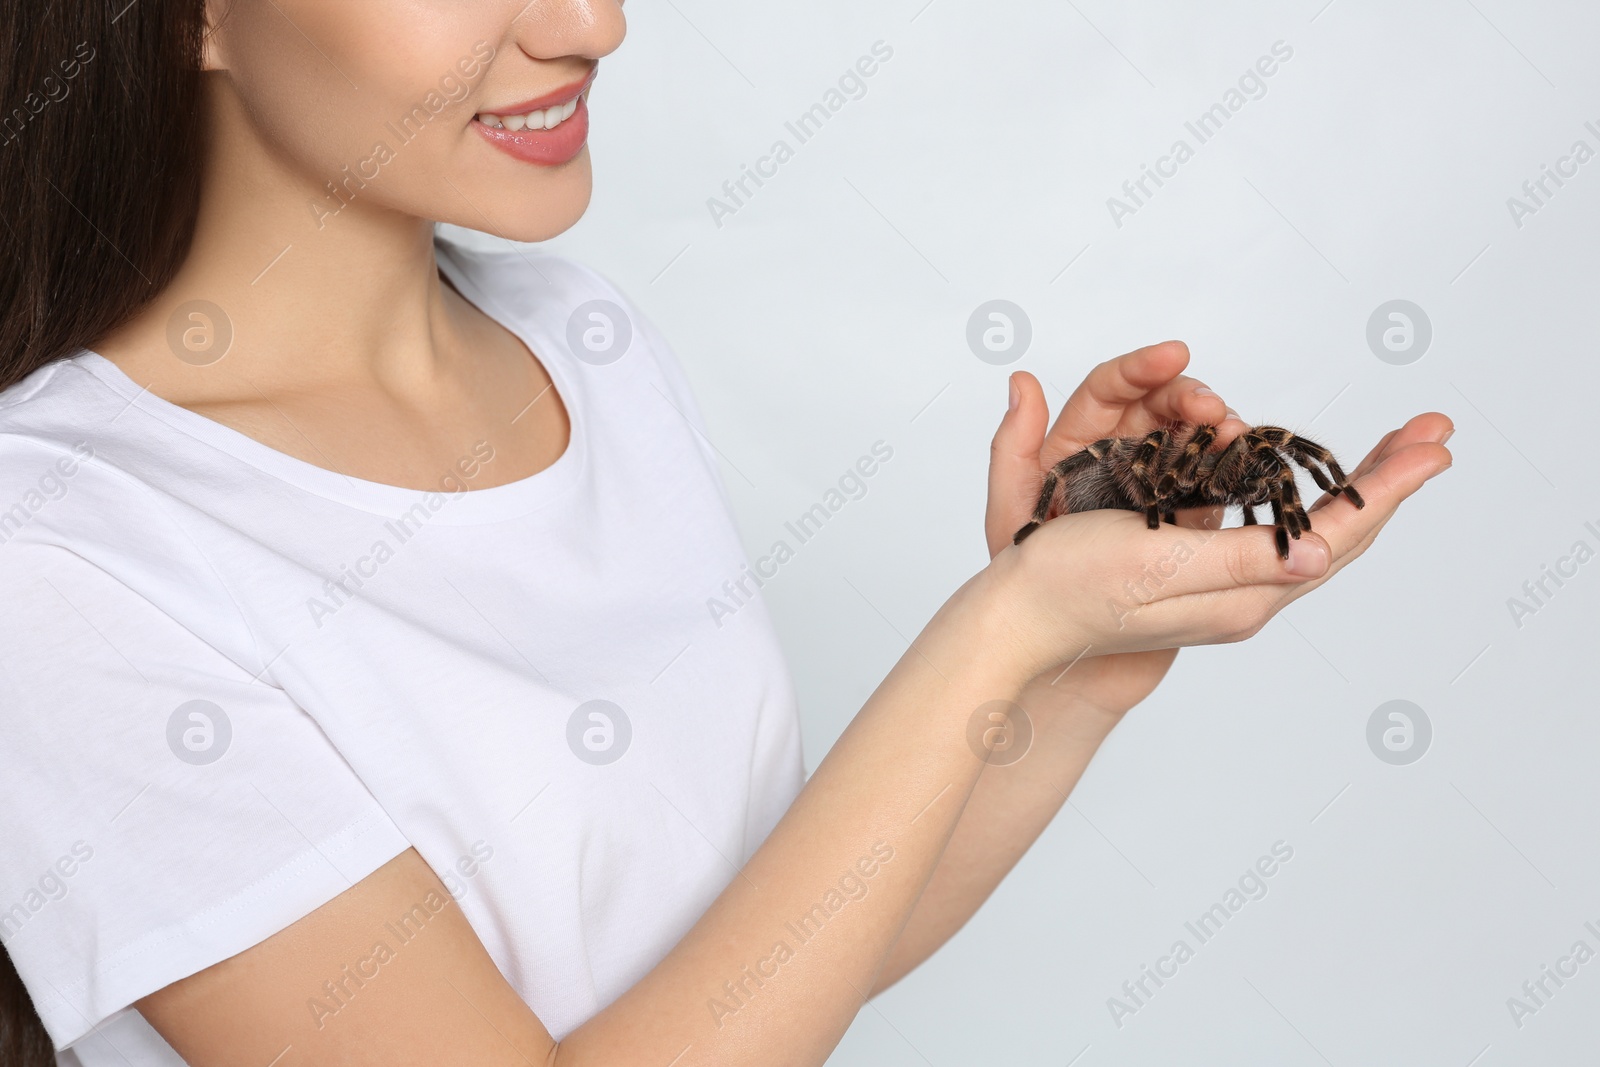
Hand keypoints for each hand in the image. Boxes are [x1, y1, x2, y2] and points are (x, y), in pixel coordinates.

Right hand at [982, 342, 1452, 690]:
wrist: (1022, 620)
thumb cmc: (1075, 585)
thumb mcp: (1160, 563)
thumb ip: (1244, 558)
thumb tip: (1325, 549)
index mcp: (1243, 593)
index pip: (1338, 534)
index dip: (1389, 486)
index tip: (1435, 444)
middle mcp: (1244, 595)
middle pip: (1338, 534)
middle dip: (1388, 481)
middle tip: (1432, 434)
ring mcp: (1223, 590)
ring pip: (1313, 535)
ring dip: (1356, 489)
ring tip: (1392, 453)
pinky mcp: (1198, 576)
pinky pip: (1277, 536)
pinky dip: (1309, 502)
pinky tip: (1311, 488)